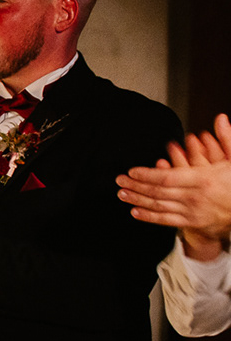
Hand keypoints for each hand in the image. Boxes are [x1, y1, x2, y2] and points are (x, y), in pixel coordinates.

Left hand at [117, 112, 230, 258]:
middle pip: (159, 191)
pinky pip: (167, 221)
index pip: (168, 178)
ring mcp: (193, 211)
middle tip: (119, 181)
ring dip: (138, 199)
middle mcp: (195, 197)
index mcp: (204, 179)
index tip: (132, 171)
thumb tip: (221, 118)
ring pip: (159, 206)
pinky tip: (135, 211)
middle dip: (136, 186)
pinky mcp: (193, 222)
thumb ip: (227, 138)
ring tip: (122, 194)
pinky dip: (149, 217)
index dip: (147, 175)